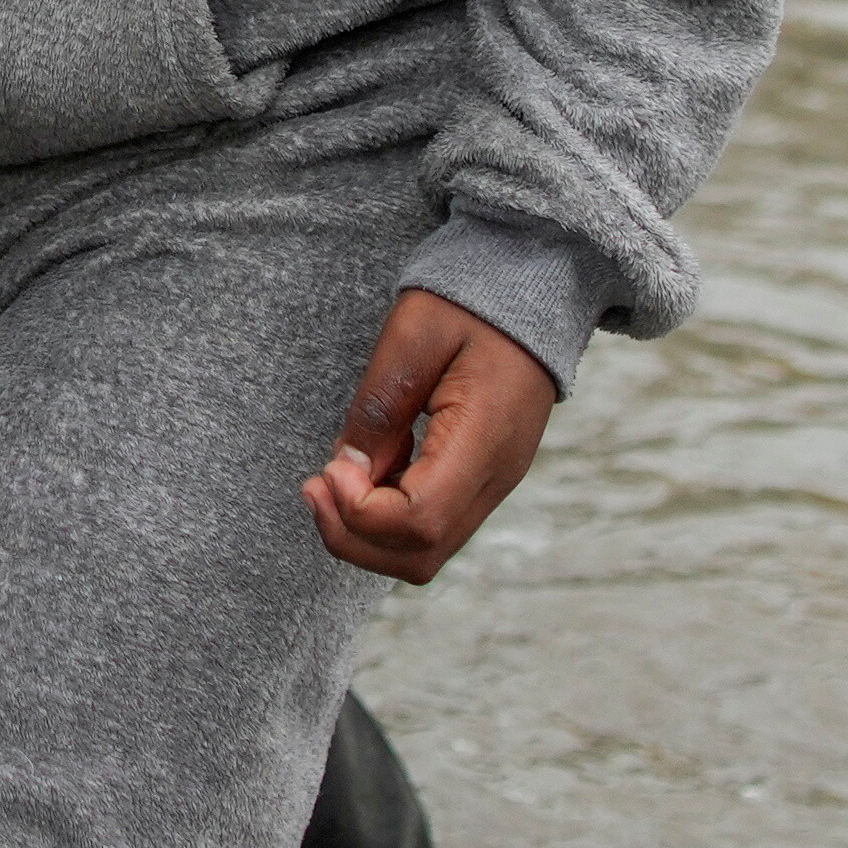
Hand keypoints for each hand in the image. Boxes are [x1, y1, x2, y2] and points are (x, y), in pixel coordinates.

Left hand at [302, 289, 553, 584]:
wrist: (533, 291)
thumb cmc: (472, 303)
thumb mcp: (414, 334)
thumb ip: (380, 406)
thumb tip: (347, 472)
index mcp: (485, 441)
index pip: (420, 522)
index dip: (360, 511)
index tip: (330, 468)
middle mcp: (496, 477)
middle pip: (419, 556)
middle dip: (352, 536)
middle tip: (314, 485)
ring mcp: (492, 483)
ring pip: (424, 553)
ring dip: (365, 532)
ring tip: (329, 481)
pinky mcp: (480, 477)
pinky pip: (431, 525)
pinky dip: (384, 517)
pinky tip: (360, 474)